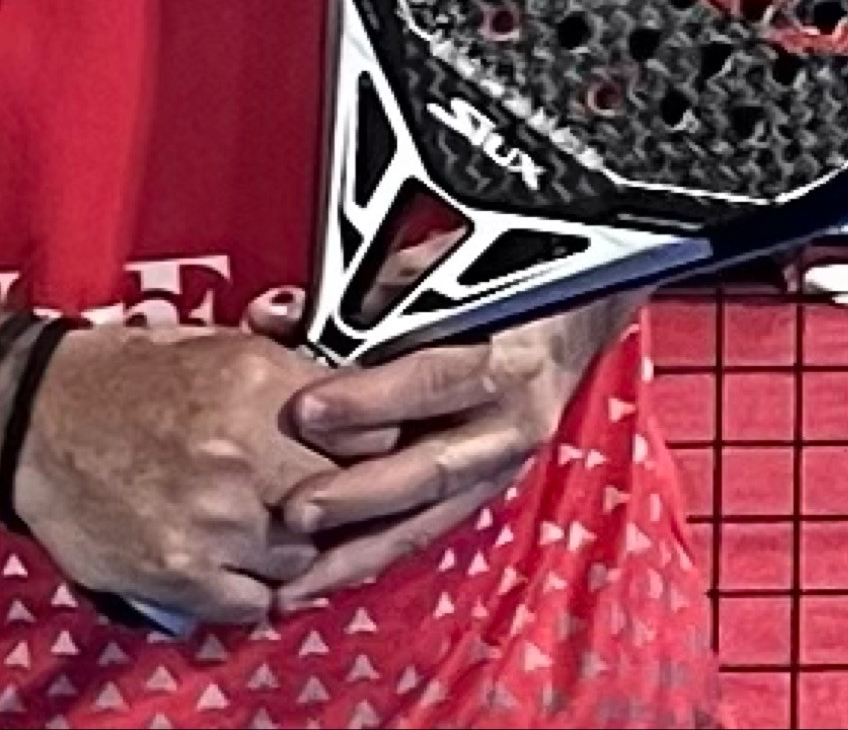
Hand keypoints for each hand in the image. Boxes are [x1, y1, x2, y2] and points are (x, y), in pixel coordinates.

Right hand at [10, 324, 393, 624]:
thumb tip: (349, 388)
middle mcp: (249, 451)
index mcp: (262, 383)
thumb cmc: (124, 375)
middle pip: (345, 501)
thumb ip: (286, 369)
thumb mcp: (217, 344)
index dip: (374, 447)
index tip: (365, 455)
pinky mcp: (184, 573)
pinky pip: (253, 602)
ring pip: (302, 558)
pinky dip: (248, 589)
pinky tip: (229, 561)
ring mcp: (219, 519)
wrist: (35, 417)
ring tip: (260, 526)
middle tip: (314, 499)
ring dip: (291, 549)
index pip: (373, 432)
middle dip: (336, 503)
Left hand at [256, 294, 639, 605]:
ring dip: (360, 551)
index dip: (369, 398)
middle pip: (431, 469)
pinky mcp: (486, 492)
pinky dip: (375, 556)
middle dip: (357, 495)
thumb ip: (360, 293)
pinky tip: (326, 579)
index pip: (435, 379)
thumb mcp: (436, 267)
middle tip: (295, 512)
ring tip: (298, 580)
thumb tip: (276, 317)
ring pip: (429, 519)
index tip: (305, 409)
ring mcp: (502, 465)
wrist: (572, 316)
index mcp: (507, 355)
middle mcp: (512, 421)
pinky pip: (428, 531)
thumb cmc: (498, 281)